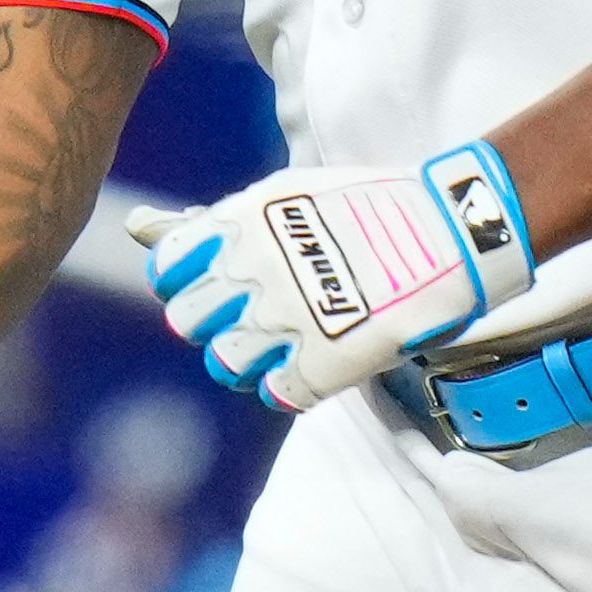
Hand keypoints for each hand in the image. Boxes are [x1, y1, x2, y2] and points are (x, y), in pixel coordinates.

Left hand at [131, 140, 536, 411]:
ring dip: (250, 359)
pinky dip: (290, 385)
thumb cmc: (366, 209)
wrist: (453, 228)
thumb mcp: (284, 197)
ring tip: (288, 340)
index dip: (185, 281)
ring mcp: (288, 320)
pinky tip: (316, 360)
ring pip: (225, 365)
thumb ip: (213, 222)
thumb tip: (138, 224)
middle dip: (214, 321)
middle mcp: (255, 272)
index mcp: (242, 224)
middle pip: (188, 322)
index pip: (168, 269)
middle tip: (257, 314)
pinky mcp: (323, 363)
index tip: (216, 282)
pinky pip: (275, 394)